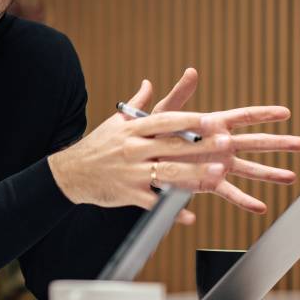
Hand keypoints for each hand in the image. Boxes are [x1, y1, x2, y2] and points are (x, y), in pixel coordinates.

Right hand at [48, 67, 299, 220]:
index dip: (190, 120)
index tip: (213, 119)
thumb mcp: (115, 123)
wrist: (71, 172)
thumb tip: (149, 83)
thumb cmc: (98, 146)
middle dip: (202, 145)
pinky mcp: (129, 194)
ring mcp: (131, 172)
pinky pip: (155, 204)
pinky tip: (190, 216)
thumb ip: (137, 104)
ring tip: (219, 175)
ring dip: (195, 174)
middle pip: (173, 146)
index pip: (165, 121)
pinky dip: (173, 212)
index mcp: (132, 129)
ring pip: (168, 173)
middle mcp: (133, 149)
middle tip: (228, 143)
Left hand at [135, 68, 299, 213]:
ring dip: (270, 173)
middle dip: (278, 142)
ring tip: (291, 177)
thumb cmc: (150, 133)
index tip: (286, 112)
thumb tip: (191, 71)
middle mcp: (219, 144)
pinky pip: (228, 192)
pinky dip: (244, 201)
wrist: (139, 159)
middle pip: (254, 142)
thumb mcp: (164, 113)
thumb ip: (179, 95)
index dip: (264, 113)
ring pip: (249, 168)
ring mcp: (216, 163)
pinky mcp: (207, 182)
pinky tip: (260, 207)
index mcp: (212, 124)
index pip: (243, 116)